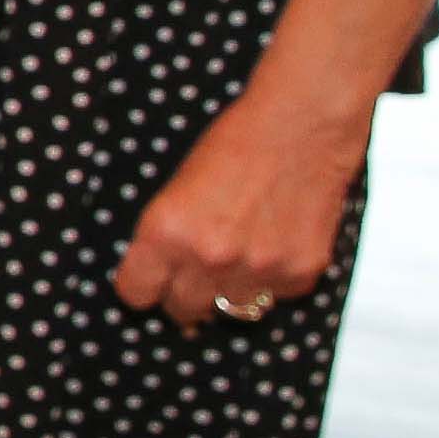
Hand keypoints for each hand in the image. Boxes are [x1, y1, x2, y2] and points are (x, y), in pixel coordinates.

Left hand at [114, 87, 365, 333]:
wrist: (301, 126)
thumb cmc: (235, 143)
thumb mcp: (177, 185)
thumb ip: (167, 233)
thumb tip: (160, 276)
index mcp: (167, 231)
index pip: (136, 292)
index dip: (142, 285)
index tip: (149, 280)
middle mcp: (209, 257)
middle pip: (182, 310)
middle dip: (184, 293)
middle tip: (195, 268)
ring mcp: (258, 270)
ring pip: (232, 311)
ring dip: (231, 290)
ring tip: (238, 252)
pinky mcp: (301, 273)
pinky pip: (277, 295)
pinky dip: (274, 278)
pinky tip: (276, 241)